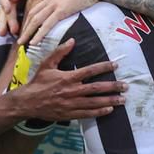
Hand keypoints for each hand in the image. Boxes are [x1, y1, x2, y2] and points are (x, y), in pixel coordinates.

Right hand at [9, 38, 126, 119]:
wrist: (28, 102)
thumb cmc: (38, 82)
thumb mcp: (47, 64)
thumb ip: (60, 52)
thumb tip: (72, 40)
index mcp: (68, 77)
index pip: (90, 71)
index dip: (104, 67)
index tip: (116, 65)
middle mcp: (72, 91)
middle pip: (96, 88)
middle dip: (113, 87)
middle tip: (126, 86)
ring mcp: (72, 104)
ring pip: (94, 102)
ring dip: (110, 100)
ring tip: (123, 99)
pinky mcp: (70, 114)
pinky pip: (88, 113)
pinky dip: (99, 112)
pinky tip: (109, 110)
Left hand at [18, 0, 110, 45]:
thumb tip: (69, 3)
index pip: (38, 7)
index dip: (31, 17)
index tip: (28, 27)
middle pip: (33, 13)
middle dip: (25, 26)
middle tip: (20, 36)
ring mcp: (55, 4)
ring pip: (36, 20)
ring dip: (27, 32)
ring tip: (21, 42)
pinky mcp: (61, 10)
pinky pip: (47, 24)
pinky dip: (39, 34)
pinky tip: (33, 42)